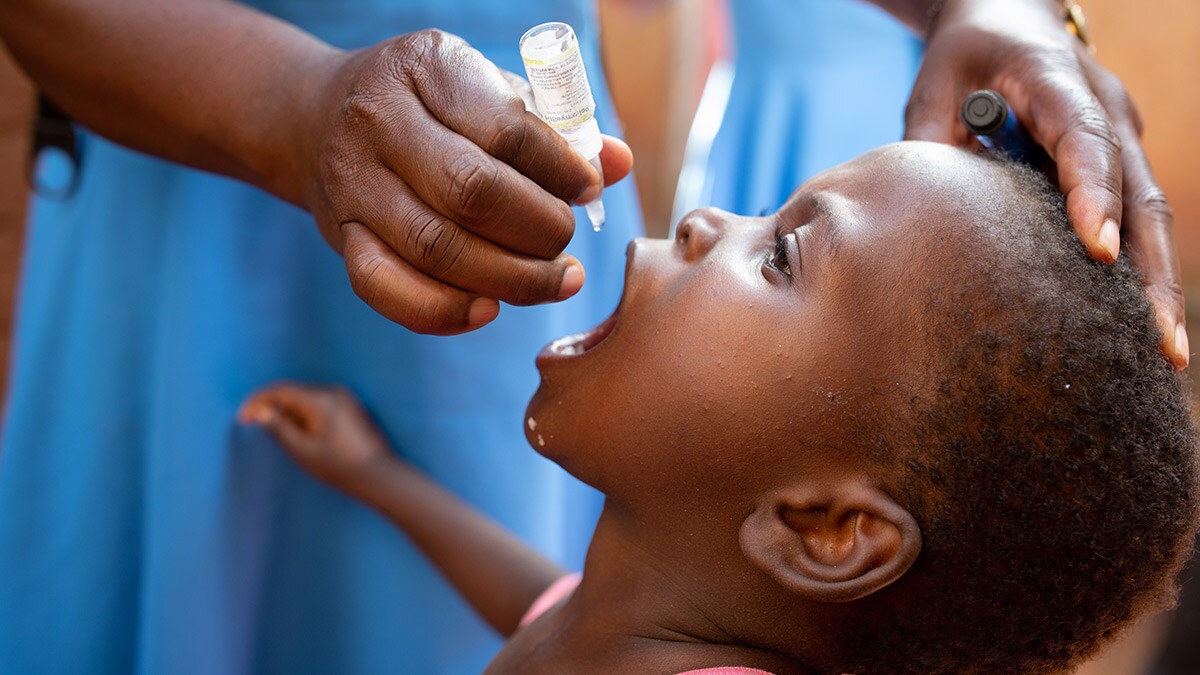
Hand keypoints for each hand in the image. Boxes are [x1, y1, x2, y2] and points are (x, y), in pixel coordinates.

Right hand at [239, 383, 394, 494]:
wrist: (378, 475)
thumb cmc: (339, 467)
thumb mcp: (302, 450)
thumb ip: (278, 427)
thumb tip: (259, 411)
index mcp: (320, 400)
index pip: (280, 390)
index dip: (257, 402)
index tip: (242, 419)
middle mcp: (334, 391)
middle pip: (292, 392)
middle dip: (272, 407)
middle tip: (257, 428)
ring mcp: (345, 397)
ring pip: (305, 397)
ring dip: (288, 411)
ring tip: (282, 436)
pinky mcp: (351, 406)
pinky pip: (319, 403)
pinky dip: (305, 413)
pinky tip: (302, 434)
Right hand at [289, 30, 632, 334]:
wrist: (316, 117)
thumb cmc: (430, 106)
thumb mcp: (488, 92)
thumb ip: (555, 127)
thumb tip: (618, 163)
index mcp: (426, 67)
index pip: (505, 129)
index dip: (559, 169)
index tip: (588, 189)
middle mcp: (379, 121)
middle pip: (471, 193)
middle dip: (538, 230)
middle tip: (568, 244)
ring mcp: (352, 183)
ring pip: (436, 248)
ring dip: (509, 278)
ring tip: (555, 281)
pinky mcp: (339, 237)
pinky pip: (386, 289)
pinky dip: (444, 311)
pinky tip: (489, 309)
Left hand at [904, 0, 1188, 368]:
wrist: (1009, 15)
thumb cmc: (965, 53)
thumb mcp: (933, 82)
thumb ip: (931, 141)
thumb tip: (923, 217)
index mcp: (1057, 80)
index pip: (1084, 137)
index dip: (1094, 193)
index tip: (1099, 250)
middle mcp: (1105, 107)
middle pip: (1140, 191)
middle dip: (1149, 270)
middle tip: (1157, 340)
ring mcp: (1121, 132)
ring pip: (1152, 211)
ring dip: (1158, 281)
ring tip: (1164, 350)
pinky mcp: (1119, 156)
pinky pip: (1137, 215)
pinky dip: (1141, 268)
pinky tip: (1139, 323)